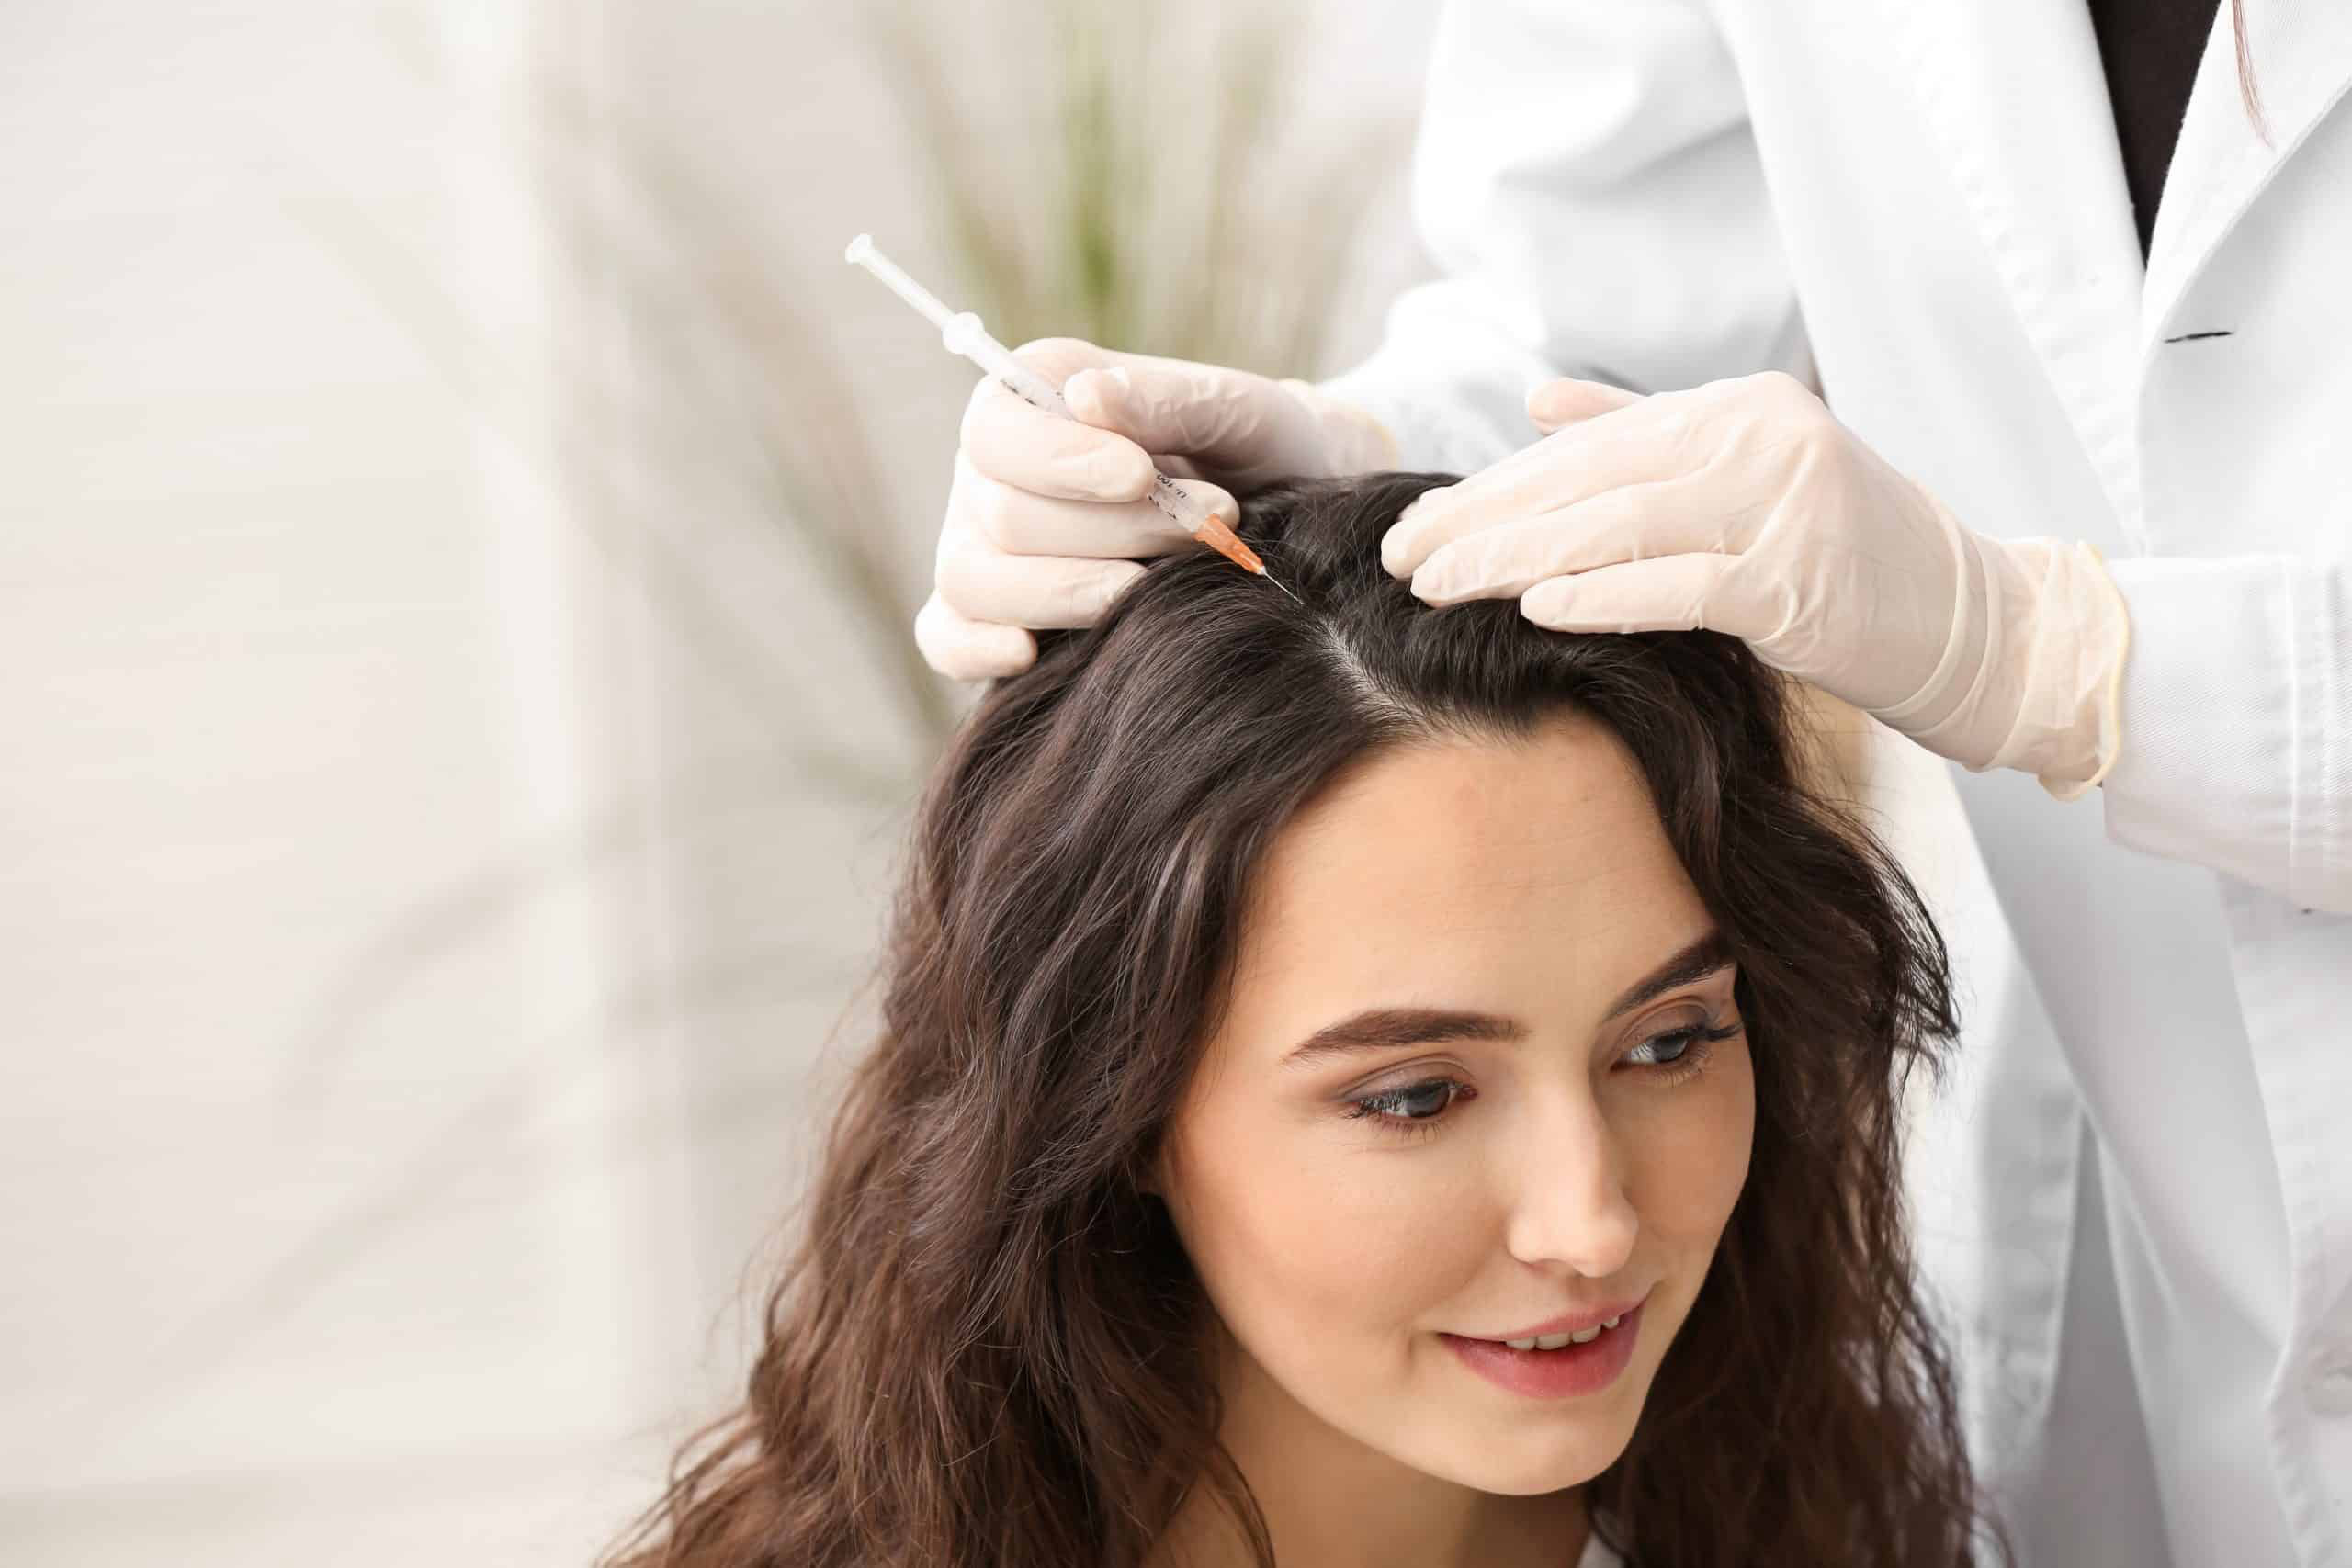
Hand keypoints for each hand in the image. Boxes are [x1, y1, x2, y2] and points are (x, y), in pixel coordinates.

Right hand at [917, 338, 1398, 679]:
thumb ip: (1164, 399)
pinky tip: (1032, 654)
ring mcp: (983, 548)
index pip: (995, 430)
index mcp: (1028, 399)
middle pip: (1004, 516)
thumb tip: (1085, 395)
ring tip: (1160, 586)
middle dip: (1112, 531)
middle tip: (1207, 526)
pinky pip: (946, 637)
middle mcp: (990, 473)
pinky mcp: (993, 617)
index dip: (1059, 460)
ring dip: (1073, 592)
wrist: (1286, 519)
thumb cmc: (1255, 450)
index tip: (1140, 475)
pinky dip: (979, 649)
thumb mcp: (1235, 409)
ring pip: (975, 581)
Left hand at [1381, 372, 2128, 795]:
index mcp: (1740, 407)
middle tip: (1399, 558)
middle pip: (1589, 481)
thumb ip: (1645, 430)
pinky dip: (1601, 597)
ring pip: (1618, 527)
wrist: (1979, 622)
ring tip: (1437, 587)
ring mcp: (1787, 505)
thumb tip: (1540, 402)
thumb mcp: (1751, 475)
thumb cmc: (1854, 558)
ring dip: (1514, 560)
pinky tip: (1532, 609)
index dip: (1496, 487)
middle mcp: (1762, 439)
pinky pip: (1680, 587)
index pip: (1589, 445)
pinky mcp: (1802, 580)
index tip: (1419, 524)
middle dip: (1483, 522)